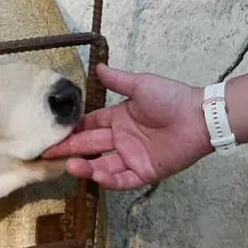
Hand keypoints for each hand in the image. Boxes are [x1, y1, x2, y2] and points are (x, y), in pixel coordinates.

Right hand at [42, 64, 211, 189]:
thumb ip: (118, 81)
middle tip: (47, 154)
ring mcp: (132, 157)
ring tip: (71, 166)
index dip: (72, 130)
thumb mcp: (141, 85)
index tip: (53, 133)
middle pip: (90, 147)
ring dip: (86, 167)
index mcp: (118, 119)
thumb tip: (98, 68)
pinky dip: (109, 179)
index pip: (89, 126)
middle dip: (69, 150)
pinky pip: (123, 179)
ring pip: (103, 166)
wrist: (200, 117)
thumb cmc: (172, 98)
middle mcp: (121, 140)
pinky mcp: (145, 172)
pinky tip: (96, 175)